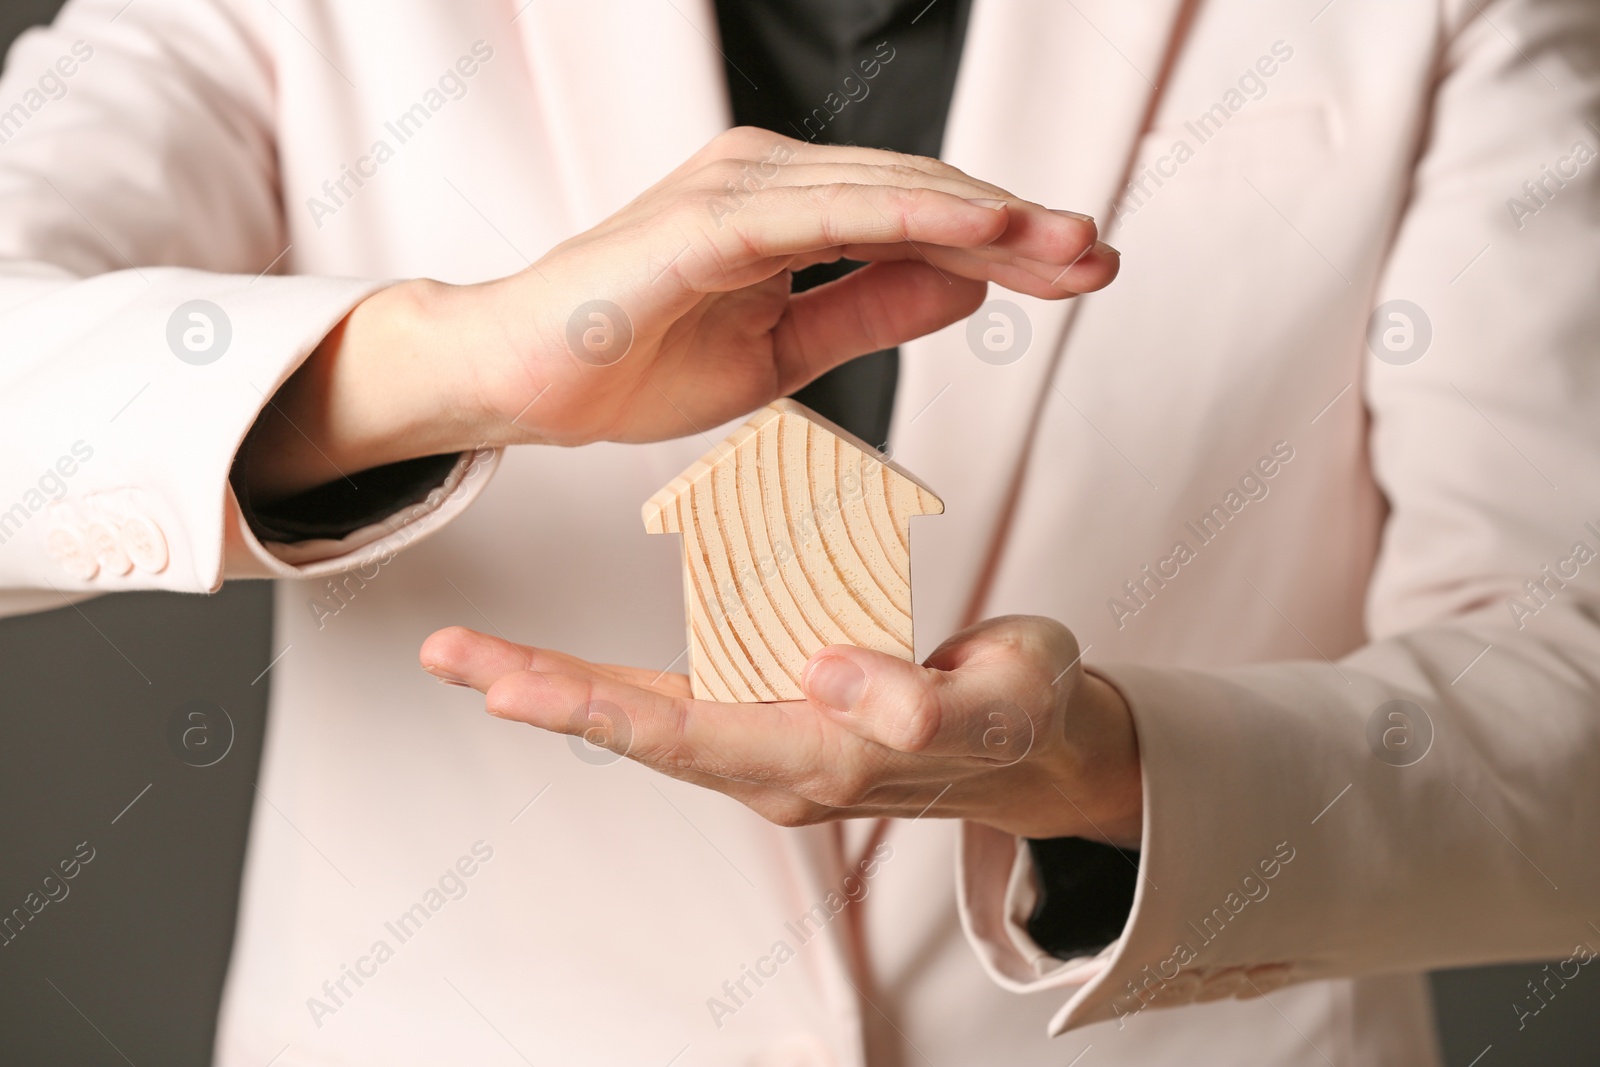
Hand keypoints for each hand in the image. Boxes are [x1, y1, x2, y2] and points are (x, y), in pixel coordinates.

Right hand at [245, 128, 1118, 499]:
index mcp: (784, 212)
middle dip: (1019, 230)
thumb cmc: (628, 362)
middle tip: (1102, 257)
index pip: (916, 222)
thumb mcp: (781, 353)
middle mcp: (766, 183)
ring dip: (984, 218)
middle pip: (919, 198)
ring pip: (888, 193)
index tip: (1081, 271)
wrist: (518, 380)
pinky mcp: (705, 221)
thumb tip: (966, 288)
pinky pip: (825, 215)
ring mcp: (734, 192)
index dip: (1004, 245)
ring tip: (1069, 245)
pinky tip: (978, 236)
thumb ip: (868, 312)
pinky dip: (907, 218)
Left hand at [418, 615, 1142, 844]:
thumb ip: (927, 701)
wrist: (1034, 747)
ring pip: (646, 721)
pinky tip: (544, 670)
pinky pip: (674, 705)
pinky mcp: (772, 722)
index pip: (692, 736)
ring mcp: (770, 750)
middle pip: (642, 732)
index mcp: (828, 762)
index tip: (515, 686)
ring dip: (554, 690)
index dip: (598, 710)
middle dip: (542, 694)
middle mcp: (780, 768)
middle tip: (449, 655)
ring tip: (466, 655)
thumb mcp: (1007, 696)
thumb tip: (823, 674)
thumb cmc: (1022, 712)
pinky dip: (601, 688)